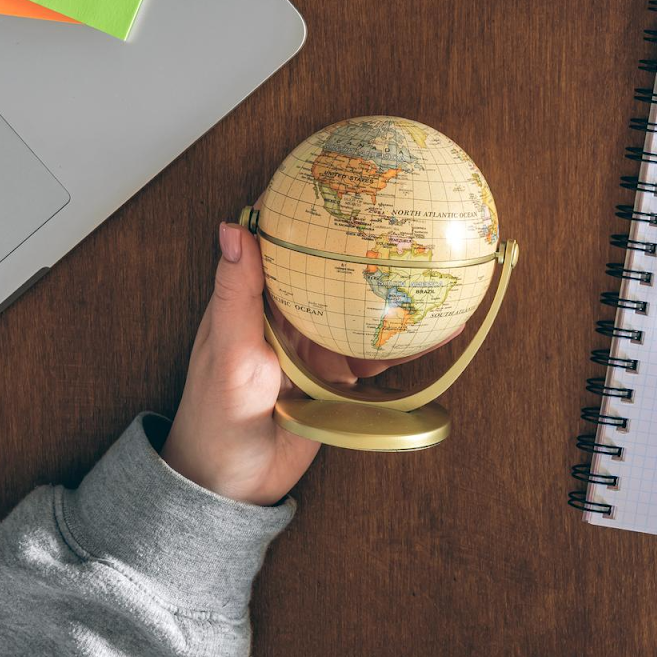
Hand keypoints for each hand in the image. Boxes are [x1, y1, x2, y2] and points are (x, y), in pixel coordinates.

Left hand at [162, 223, 413, 505]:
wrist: (235, 484)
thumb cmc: (216, 412)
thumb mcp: (227, 349)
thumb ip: (236, 292)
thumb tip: (233, 227)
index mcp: (256, 299)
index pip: (279, 240)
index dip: (301, 208)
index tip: (333, 173)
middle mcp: (290, 315)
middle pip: (330, 268)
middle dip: (362, 244)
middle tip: (401, 213)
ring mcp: (318, 346)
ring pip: (361, 309)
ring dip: (394, 292)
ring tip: (433, 266)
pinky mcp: (340, 378)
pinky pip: (378, 354)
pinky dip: (407, 343)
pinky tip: (440, 330)